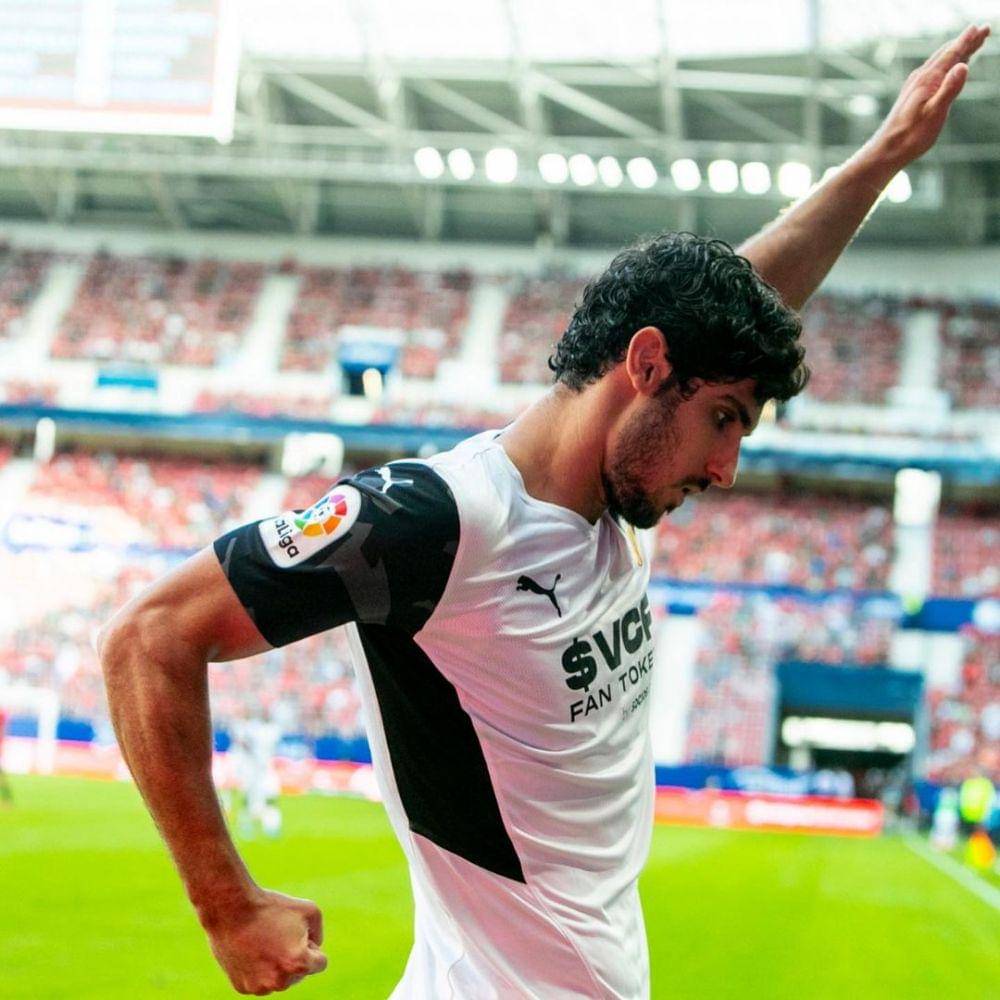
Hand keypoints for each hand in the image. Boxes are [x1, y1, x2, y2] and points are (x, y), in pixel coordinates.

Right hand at [202, 887, 327, 994]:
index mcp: (299, 964)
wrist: (231, 910)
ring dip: (276, 965)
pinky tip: (250, 950)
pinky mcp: (242, 987)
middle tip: (277, 935)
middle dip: (294, 956)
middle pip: (299, 973)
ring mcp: (259, 988)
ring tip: (263, 941)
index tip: (296, 933)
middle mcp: (279, 982)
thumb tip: (314, 949)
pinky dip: (258, 968)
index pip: (320, 963)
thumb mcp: (310, 910)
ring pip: (279, 979)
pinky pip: (260, 980)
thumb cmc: (271, 907)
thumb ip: (318, 933)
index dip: (312, 944)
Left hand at [865, 23, 989, 170]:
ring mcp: (915, 86)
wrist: (886, 150)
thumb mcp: (935, 113)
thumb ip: (949, 89)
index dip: (968, 41)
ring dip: (956, 52)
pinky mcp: (912, 95)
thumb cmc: (911, 136)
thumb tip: (963, 65)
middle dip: (965, 42)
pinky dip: (944, 65)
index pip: (952, 54)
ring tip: (970, 45)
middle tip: (982, 30)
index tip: (981, 28)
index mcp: (928, 80)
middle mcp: (920, 78)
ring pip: (939, 62)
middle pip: (946, 54)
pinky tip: (947, 68)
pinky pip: (932, 72)